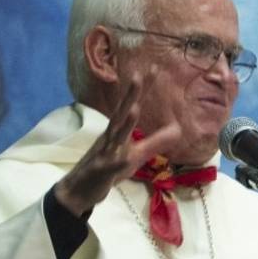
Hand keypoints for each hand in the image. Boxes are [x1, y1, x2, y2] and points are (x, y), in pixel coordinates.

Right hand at [53, 74, 180, 216]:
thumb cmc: (108, 168)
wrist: (79, 190)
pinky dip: (117, 162)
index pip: (131, 105)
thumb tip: (179, 129)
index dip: (142, 89)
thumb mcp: (135, 155)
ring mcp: (105, 153)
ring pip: (114, 137)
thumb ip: (156, 141)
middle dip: (130, 96)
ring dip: (124, 124)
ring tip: (133, 109)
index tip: (153, 68)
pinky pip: (111, 166)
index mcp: (118, 130)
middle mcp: (110, 137)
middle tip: (139, 76)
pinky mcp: (102, 171)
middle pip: (121, 113)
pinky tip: (124, 159)